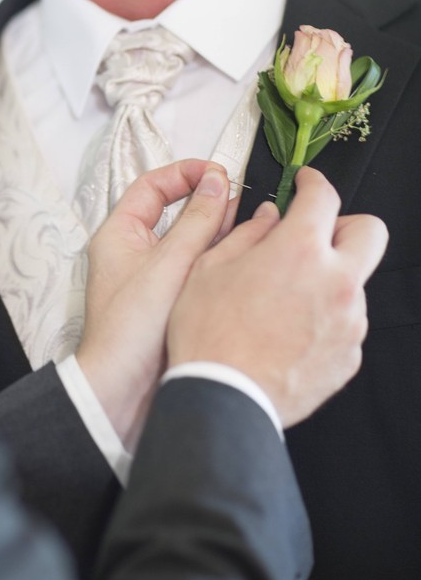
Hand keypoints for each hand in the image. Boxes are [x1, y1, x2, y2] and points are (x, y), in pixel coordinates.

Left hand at [76, 160, 235, 448]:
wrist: (123, 393)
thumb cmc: (132, 330)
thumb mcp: (170, 264)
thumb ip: (197, 220)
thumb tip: (217, 181)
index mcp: (120, 234)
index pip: (152, 187)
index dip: (185, 174)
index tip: (218, 172)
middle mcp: (135, 252)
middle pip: (175, 212)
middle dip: (209, 202)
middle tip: (243, 198)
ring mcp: (155, 278)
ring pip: (192, 242)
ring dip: (220, 231)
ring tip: (254, 223)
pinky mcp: (173, 301)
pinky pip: (198, 269)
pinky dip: (220, 259)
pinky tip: (247, 255)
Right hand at [166, 167, 387, 426]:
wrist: (223, 398)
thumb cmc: (210, 333)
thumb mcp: (210, 267)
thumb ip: (247, 234)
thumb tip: (269, 218)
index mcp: (299, 251)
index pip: (324, 196)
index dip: (312, 181)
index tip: (304, 183)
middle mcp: (336, 282)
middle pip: (369, 232)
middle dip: (344, 226)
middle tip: (312, 236)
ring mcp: (349, 322)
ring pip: (355, 282)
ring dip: (329, 278)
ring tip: (286, 299)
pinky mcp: (349, 356)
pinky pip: (346, 323)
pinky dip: (325, 319)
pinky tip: (289, 331)